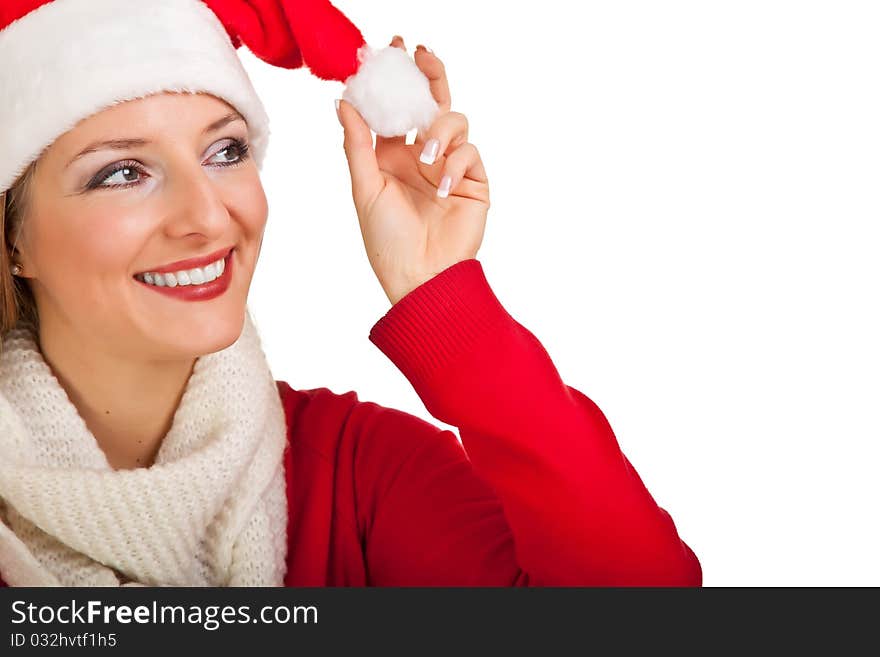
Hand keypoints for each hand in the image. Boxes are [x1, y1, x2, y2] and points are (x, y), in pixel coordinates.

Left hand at [336, 36, 490, 305]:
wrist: (421, 278)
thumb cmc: (387, 241)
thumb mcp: (365, 188)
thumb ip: (357, 143)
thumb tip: (343, 101)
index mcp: (392, 156)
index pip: (395, 108)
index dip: (394, 80)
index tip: (389, 49)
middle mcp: (422, 157)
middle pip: (431, 104)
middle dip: (429, 76)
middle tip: (421, 54)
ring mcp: (450, 168)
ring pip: (454, 122)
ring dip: (440, 130)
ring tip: (425, 154)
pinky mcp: (474, 183)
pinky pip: (471, 154)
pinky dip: (455, 163)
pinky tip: (441, 186)